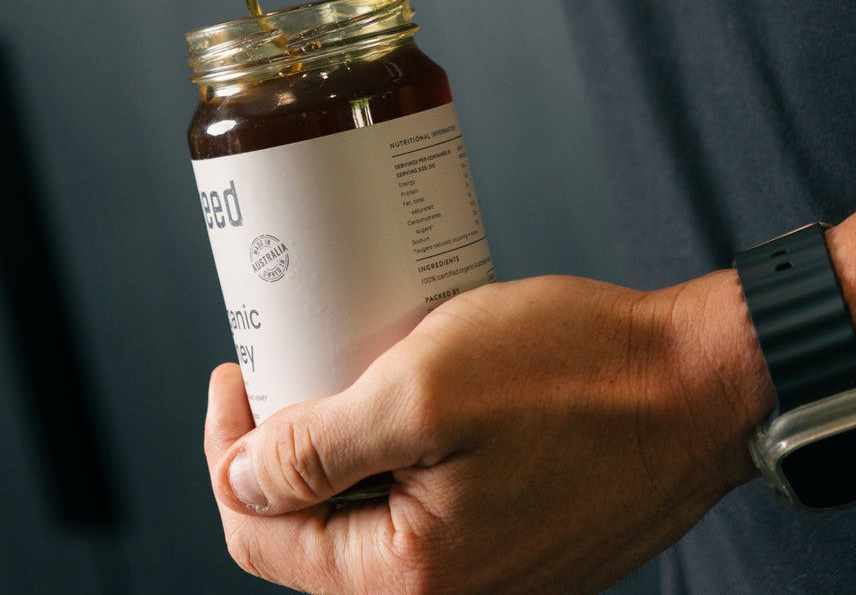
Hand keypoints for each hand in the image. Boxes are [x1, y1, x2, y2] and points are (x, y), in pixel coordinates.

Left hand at [204, 272, 772, 594]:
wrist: (698, 383)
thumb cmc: (577, 377)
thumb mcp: (423, 392)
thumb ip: (321, 449)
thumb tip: (243, 478)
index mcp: (409, 577)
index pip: (262, 530)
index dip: (229, 446)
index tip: (236, 368)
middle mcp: (445, 590)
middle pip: (309, 524)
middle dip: (280, 441)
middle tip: (282, 356)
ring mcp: (483, 564)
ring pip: (364, 508)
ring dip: (338, 439)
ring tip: (335, 363)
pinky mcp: (511, 529)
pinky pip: (420, 497)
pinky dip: (394, 444)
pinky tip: (398, 387)